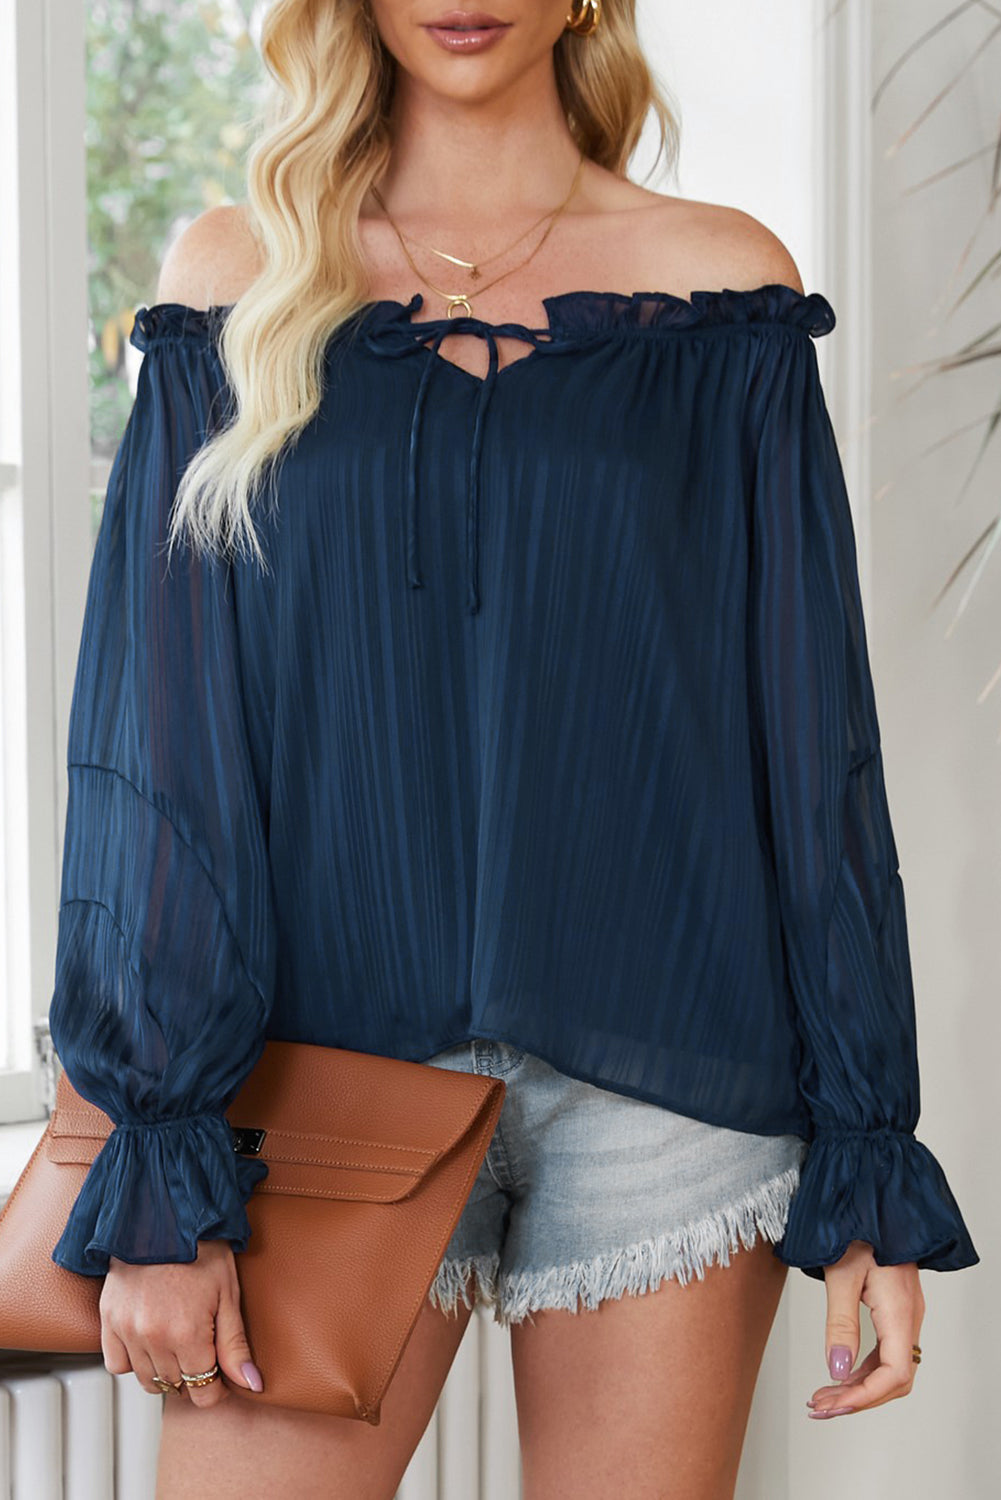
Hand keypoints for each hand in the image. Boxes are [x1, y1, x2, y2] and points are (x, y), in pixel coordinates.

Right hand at [99, 1238, 263, 1407]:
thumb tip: (253, 1384)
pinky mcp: (108, 1320)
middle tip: (201, 1347)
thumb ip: (235, 1346)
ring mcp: (127, 1330)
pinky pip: (117, 1364)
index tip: (220, 1371)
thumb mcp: (228, 1295)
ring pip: (146, 1381)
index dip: (216, 1387)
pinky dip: (132, 1360)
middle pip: (176, 1387)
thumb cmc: (201, 1249)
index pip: (203, 1392)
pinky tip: (149, 1339)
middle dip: (193, 1375)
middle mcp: (153, 1338)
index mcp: (187, 1334)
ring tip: (176, 1341)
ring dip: (164, 1370)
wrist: (164, 1215)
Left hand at [807, 1239, 924, 1418]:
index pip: (894, 1374)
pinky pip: (887, 1350)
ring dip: (858, 1386)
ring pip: (891, 1367)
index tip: (832, 1405)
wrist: (869, 1199)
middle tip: (819, 1407)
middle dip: (857, 1398)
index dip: (864, 1397)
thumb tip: (837, 1369)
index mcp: (900, 1310)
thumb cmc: (855, 1226)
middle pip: (894, 1378)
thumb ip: (840, 1323)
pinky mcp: (896, 1308)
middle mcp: (909, 1316)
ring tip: (823, 1396)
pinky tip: (840, 1373)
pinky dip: (863, 1368)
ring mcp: (905, 1313)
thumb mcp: (841, 1274)